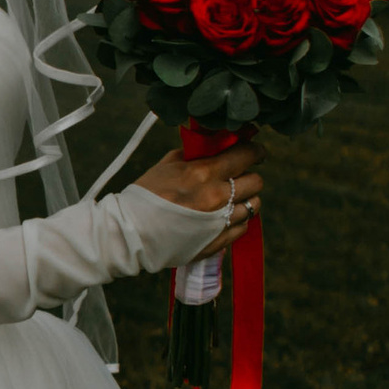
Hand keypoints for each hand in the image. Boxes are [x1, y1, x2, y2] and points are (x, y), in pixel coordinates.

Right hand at [138, 139, 262, 234]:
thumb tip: (212, 147)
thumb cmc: (145, 196)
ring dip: (245, 200)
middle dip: (249, 176)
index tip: (255, 152)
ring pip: (253, 206)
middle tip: (239, 177)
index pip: (246, 155)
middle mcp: (217, 197)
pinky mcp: (218, 241)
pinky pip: (243, 227)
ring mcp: (220, 221)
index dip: (255, 151)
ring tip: (232, 199)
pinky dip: (237, 220)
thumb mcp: (167, 165)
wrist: (132, 233)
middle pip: (256, 182)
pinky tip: (224, 217)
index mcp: (204, 173)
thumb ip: (194, 155)